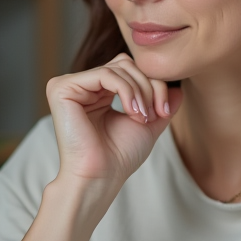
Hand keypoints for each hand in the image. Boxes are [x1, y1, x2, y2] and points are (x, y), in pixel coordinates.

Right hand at [46, 54, 181, 187]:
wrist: (101, 177)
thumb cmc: (120, 156)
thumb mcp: (147, 124)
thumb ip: (160, 104)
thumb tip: (178, 89)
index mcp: (96, 91)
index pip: (129, 69)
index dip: (152, 84)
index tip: (164, 111)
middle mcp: (81, 85)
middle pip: (125, 63)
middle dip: (148, 86)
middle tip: (155, 113)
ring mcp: (69, 85)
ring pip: (118, 68)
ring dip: (140, 91)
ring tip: (143, 116)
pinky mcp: (62, 88)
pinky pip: (105, 74)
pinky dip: (126, 91)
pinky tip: (132, 112)